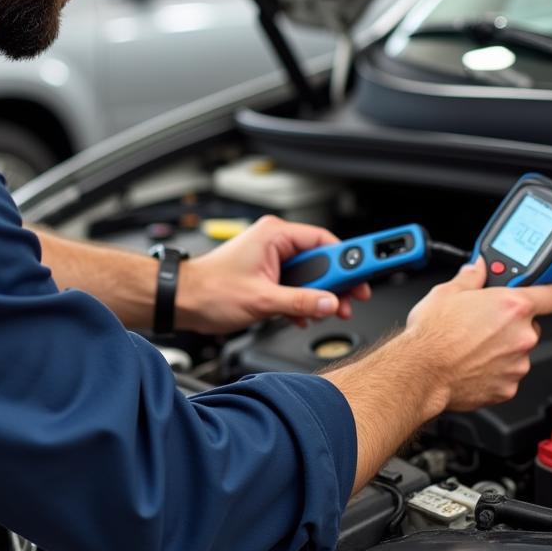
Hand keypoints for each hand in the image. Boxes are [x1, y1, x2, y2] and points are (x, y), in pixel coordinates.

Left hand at [174, 214, 370, 334]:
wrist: (181, 301)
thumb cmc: (209, 290)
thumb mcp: (262, 300)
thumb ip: (300, 302)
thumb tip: (329, 303)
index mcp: (275, 235)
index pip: (325, 240)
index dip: (350, 259)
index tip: (370, 269)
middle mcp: (274, 242)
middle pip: (321, 259)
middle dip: (335, 283)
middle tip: (350, 301)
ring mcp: (270, 258)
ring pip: (309, 275)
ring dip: (317, 297)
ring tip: (322, 313)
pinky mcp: (266, 275)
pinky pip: (295, 285)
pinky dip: (301, 301)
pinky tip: (300, 316)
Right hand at [404, 257, 551, 413]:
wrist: (421, 371)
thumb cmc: (433, 334)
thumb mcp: (446, 292)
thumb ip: (470, 278)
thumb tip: (477, 269)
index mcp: (512, 306)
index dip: (544, 293)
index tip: (537, 294)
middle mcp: (522, 336)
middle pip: (532, 325)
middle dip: (512, 323)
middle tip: (484, 322)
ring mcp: (517, 364)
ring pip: (518, 351)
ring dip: (502, 348)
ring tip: (472, 345)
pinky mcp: (508, 388)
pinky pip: (507, 374)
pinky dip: (494, 370)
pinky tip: (471, 363)